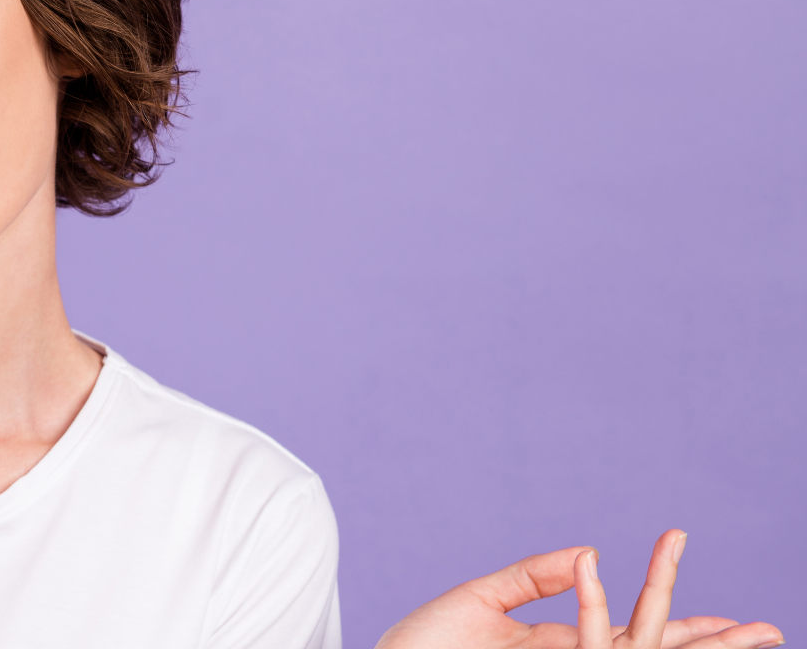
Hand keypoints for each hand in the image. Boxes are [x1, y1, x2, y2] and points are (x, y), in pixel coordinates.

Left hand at [376, 529, 783, 648]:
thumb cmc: (421, 647)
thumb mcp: (481, 600)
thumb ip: (534, 575)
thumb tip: (592, 552)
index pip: (633, 633)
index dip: (679, 618)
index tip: (729, 614)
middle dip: (710, 643)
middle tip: (769, 630)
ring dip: (687, 636)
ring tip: (742, 626)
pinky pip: (581, 645)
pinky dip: (594, 611)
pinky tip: (606, 575)